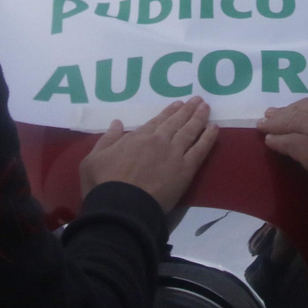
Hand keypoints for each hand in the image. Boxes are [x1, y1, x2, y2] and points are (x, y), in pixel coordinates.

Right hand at [79, 98, 218, 210]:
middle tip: (198, 100)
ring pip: (189, 131)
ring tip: (206, 107)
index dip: (168, 112)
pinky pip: (200, 150)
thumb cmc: (103, 184)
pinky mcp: (186, 170)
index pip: (156, 121)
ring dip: (198, 118)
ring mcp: (174, 154)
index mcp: (138, 137)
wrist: (121, 207)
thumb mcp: (93, 159)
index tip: (178, 105)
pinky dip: (208, 138)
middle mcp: (158, 141)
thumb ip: (107, 139)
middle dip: (187, 110)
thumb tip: (117, 123)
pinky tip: (215, 128)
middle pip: (175, 122)